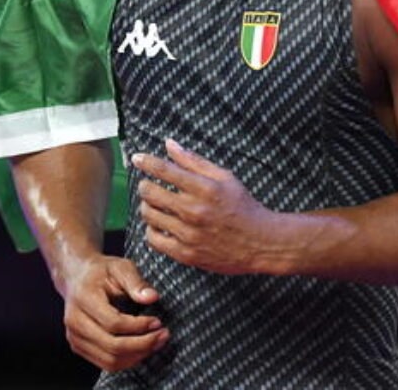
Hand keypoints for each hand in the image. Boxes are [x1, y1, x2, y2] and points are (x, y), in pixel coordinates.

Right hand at [62, 254, 168, 371]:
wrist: (77, 276)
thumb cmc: (101, 271)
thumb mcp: (120, 267)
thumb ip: (136, 282)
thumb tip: (153, 297)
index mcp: (84, 298)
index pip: (113, 323)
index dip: (138, 326)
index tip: (158, 322)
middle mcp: (75, 321)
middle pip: (111, 346)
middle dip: (142, 345)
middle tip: (163, 336)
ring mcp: (74, 337)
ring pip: (109, 361)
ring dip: (137, 356)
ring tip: (156, 343)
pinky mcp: (78, 347)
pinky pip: (105, 363)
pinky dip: (127, 360)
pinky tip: (142, 349)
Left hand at [132, 139, 280, 274]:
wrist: (260, 243)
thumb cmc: (243, 206)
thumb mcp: (224, 177)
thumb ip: (194, 161)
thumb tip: (169, 144)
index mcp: (204, 188)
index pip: (164, 170)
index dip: (146, 161)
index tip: (137, 158)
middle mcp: (194, 210)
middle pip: (151, 192)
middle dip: (144, 185)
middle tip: (148, 185)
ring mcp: (189, 234)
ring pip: (149, 215)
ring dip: (147, 206)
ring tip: (154, 204)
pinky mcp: (186, 254)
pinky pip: (154, 239)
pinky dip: (151, 229)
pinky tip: (159, 224)